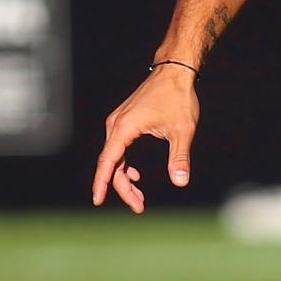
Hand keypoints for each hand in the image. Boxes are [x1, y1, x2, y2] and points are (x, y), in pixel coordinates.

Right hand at [92, 65, 199, 212]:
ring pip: (114, 157)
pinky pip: (119, 148)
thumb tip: (180, 182)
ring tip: (139, 198)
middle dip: (122, 188)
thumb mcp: (182, 131)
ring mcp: (119, 123)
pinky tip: (136, 175)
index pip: (108, 161)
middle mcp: (116, 125)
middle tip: (139, 207)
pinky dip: (124, 164)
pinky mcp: (125, 122)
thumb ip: (179, 157)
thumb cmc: (178, 99)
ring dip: (124, 178)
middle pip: (111, 164)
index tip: (98, 201)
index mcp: (124, 128)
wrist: (174, 73)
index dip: (102, 183)